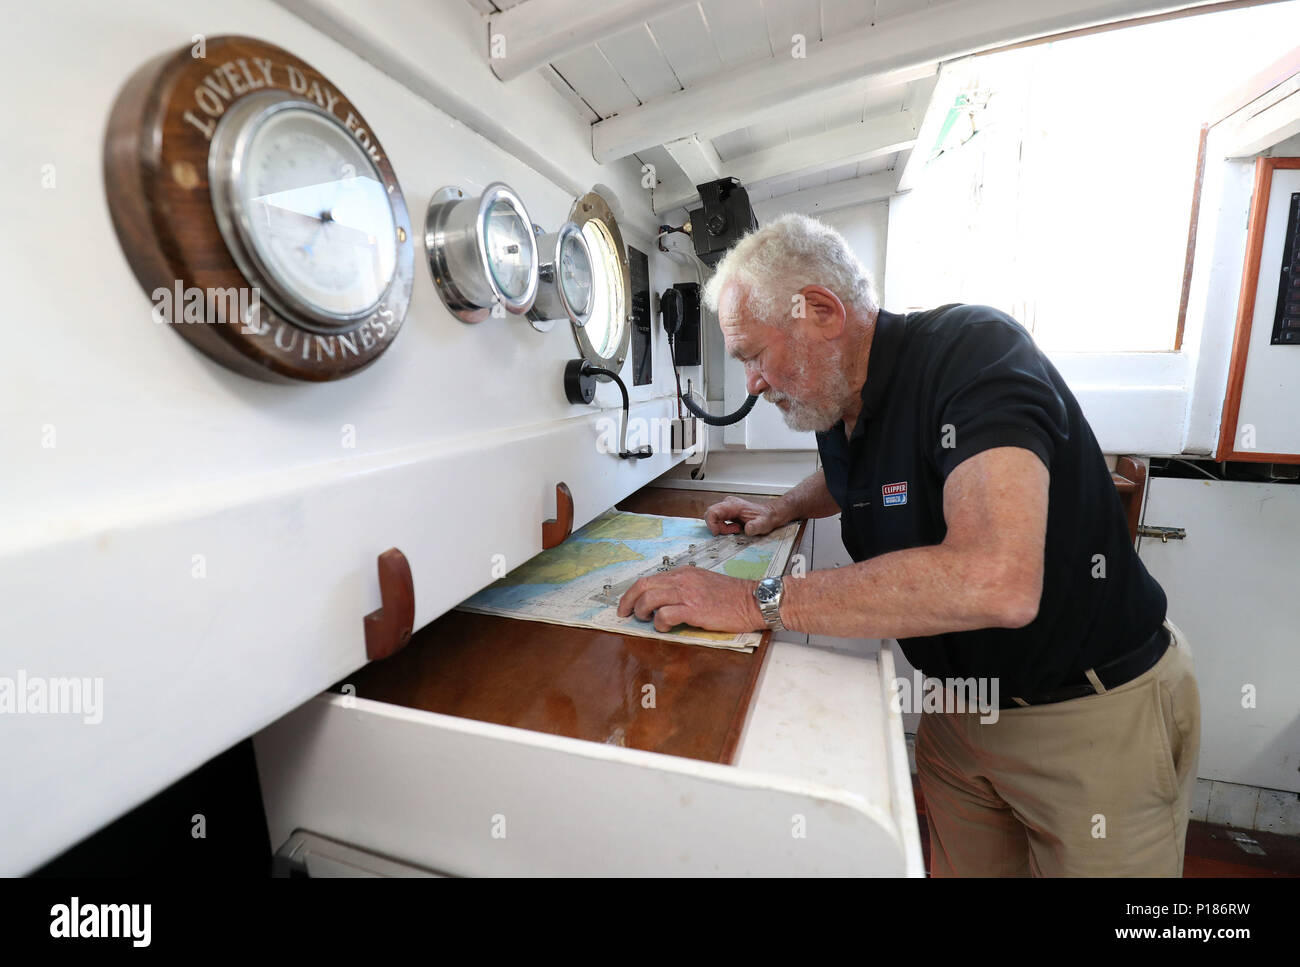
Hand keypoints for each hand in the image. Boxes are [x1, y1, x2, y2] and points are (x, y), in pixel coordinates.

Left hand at [617, 567, 763, 633]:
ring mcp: (687, 594)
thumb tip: (663, 601)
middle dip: (628, 601)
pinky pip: (665, 615)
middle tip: (625, 614)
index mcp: (684, 573)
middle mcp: (682, 580)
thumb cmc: (731, 596)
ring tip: (647, 621)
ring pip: (649, 599)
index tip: (627, 604)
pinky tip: (665, 628)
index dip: (633, 592)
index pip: (649, 579)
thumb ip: (684, 588)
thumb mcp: (703, 583)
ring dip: (642, 612)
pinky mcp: (694, 610)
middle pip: (643, 585)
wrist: (753, 600)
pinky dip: (659, 623)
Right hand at [703, 496, 787, 536]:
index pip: (713, 511)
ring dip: (721, 528)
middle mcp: (728, 504)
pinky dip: (723, 527)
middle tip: (732, 531)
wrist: (769, 515)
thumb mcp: (763, 524)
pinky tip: (735, 528)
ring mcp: (726, 508)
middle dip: (717, 527)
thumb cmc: (766, 518)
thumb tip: (748, 529)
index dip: (712, 523)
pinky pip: (718, 520)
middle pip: (711, 515)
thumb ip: (756, 526)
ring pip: (713, 518)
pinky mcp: (727, 512)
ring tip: (736, 530)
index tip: (717, 533)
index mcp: (733, 505)